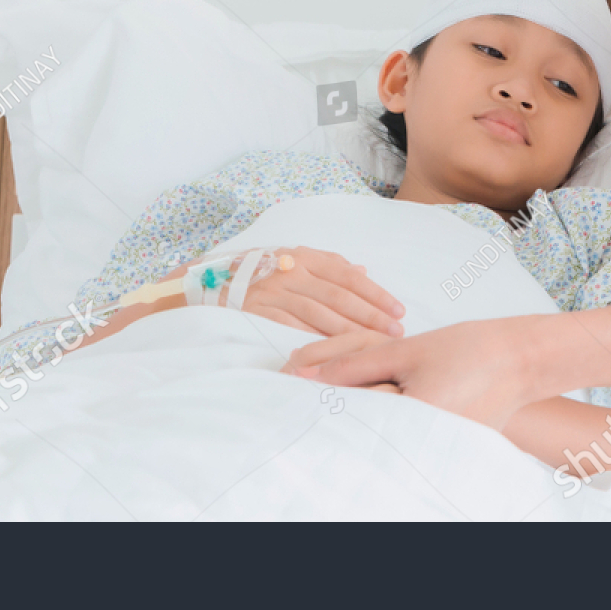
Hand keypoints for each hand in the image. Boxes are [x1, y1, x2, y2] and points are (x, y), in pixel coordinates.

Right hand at [236, 247, 405, 336]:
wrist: (211, 281)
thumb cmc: (263, 273)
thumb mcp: (294, 260)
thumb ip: (328, 265)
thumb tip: (362, 270)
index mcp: (304, 257)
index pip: (348, 277)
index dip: (376, 295)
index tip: (398, 311)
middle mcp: (290, 271)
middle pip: (338, 297)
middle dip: (370, 316)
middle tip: (394, 332)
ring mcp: (273, 291)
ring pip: (319, 314)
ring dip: (348, 332)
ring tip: (372, 345)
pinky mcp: (257, 311)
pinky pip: (292, 328)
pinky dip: (314, 340)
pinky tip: (334, 352)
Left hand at [293, 317, 548, 429]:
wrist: (522, 360)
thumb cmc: (469, 349)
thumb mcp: (406, 351)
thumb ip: (353, 366)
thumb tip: (305, 378)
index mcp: (411, 418)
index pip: (348, 415)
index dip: (317, 401)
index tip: (289, 389)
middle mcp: (422, 442)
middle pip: (360, 430)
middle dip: (333, 411)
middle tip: (301, 396)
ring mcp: (434, 449)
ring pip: (379, 434)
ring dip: (357, 416)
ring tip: (334, 401)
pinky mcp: (443, 448)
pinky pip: (402, 436)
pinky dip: (384, 422)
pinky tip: (372, 407)